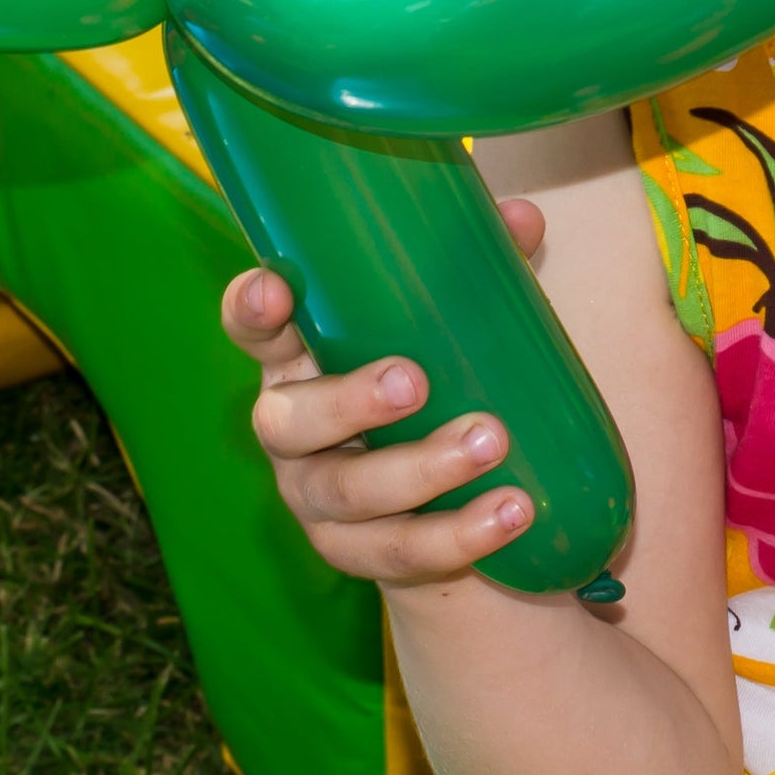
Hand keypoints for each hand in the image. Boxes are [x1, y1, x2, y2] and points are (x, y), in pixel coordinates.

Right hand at [222, 196, 550, 587]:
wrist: (451, 502)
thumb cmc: (442, 381)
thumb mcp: (456, 325)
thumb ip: (481, 269)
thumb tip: (522, 217)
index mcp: (303, 359)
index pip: (255, 329)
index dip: (252, 310)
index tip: (276, 289)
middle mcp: (294, 432)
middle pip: (288, 422)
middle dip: (350, 402)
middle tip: (415, 381)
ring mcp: (318, 501)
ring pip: (348, 493)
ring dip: (421, 469)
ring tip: (491, 442)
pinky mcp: (358, 556)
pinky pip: (399, 553)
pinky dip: (458, 533)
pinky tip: (510, 512)